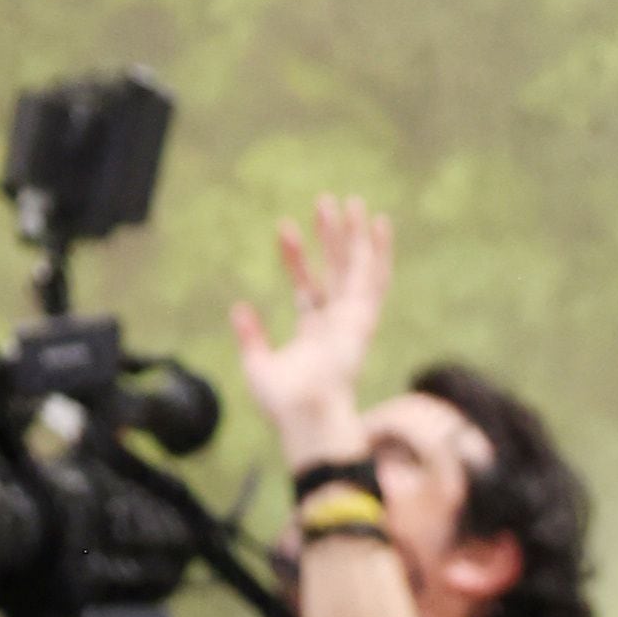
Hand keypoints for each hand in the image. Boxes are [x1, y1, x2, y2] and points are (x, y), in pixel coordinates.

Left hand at [233, 192, 397, 478]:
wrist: (306, 416)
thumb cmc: (284, 404)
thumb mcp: (258, 365)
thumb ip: (251, 336)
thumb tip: (238, 308)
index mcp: (316, 336)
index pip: (308, 288)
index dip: (297, 258)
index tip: (285, 228)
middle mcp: (338, 326)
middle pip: (337, 272)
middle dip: (332, 238)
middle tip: (325, 201)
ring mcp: (353, 322)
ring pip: (357, 269)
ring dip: (355, 236)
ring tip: (352, 200)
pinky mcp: (363, 320)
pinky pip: (375, 279)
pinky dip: (379, 251)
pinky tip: (380, 223)